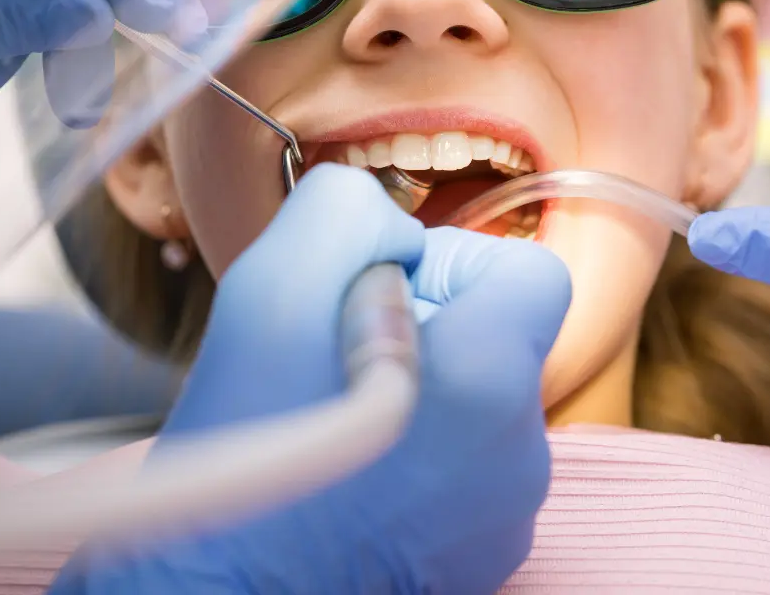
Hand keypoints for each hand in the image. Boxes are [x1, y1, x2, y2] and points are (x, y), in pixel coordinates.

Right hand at [50, 164, 571, 593]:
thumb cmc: (240, 451)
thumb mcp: (273, 284)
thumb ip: (350, 211)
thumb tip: (397, 229)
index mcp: (490, 378)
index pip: (529, 271)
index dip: (452, 261)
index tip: (380, 295)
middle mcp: (522, 451)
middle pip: (498, 339)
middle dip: (426, 328)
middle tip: (338, 361)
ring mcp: (507, 514)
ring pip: (482, 406)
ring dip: (421, 393)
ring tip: (339, 420)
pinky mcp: (483, 558)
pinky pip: (470, 471)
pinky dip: (422, 458)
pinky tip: (354, 474)